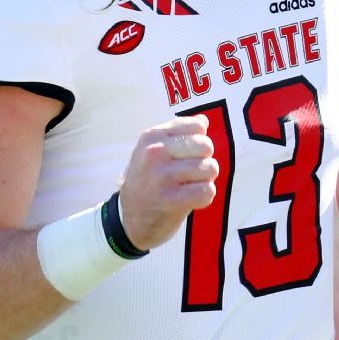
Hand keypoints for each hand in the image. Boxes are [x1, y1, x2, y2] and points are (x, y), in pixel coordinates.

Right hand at [117, 115, 219, 250]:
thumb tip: (204, 121)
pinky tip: (191, 199)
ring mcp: (162, 177)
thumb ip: (178, 134)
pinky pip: (207, 191)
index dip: (199, 142)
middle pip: (206, 146)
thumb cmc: (148, 180)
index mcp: (152, 136)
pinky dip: (205, 197)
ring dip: (206, 180)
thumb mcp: (152, 150)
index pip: (198, 126)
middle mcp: (155, 153)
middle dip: (205, 160)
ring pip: (210, 168)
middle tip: (190, 173)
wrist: (128, 219)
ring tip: (190, 186)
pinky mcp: (170, 200)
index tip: (186, 156)